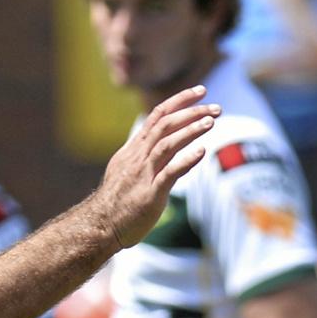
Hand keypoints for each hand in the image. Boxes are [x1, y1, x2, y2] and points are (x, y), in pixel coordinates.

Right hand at [87, 85, 221, 249]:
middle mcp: (138, 157)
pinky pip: (169, 174)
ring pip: (166, 144)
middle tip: (216, 108)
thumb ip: (144, 156)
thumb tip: (159, 144)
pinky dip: (186, 161)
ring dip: (190, 131)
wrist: (100, 226)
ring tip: (211, 122)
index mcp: (134, 150)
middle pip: (165, 125)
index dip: (179, 101)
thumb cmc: (117, 202)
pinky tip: (202, 152)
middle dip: (191, 112)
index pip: (157, 116)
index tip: (200, 92)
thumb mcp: (128, 170)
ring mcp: (143, 175)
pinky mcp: (150, 195)